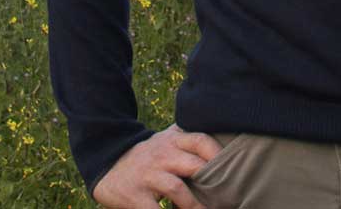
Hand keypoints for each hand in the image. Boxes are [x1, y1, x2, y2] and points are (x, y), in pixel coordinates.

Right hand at [92, 123, 223, 208]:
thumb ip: (188, 141)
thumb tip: (225, 146)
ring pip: (177, 189)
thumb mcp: (166, 140)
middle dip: (213, 182)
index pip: (201, 140)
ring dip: (195, 206)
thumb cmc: (148, 156)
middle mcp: (162, 155)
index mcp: (173, 140)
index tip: (233, 168)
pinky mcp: (135, 197)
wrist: (107, 164)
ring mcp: (148, 175)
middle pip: (193, 165)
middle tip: (228, 196)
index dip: (218, 154)